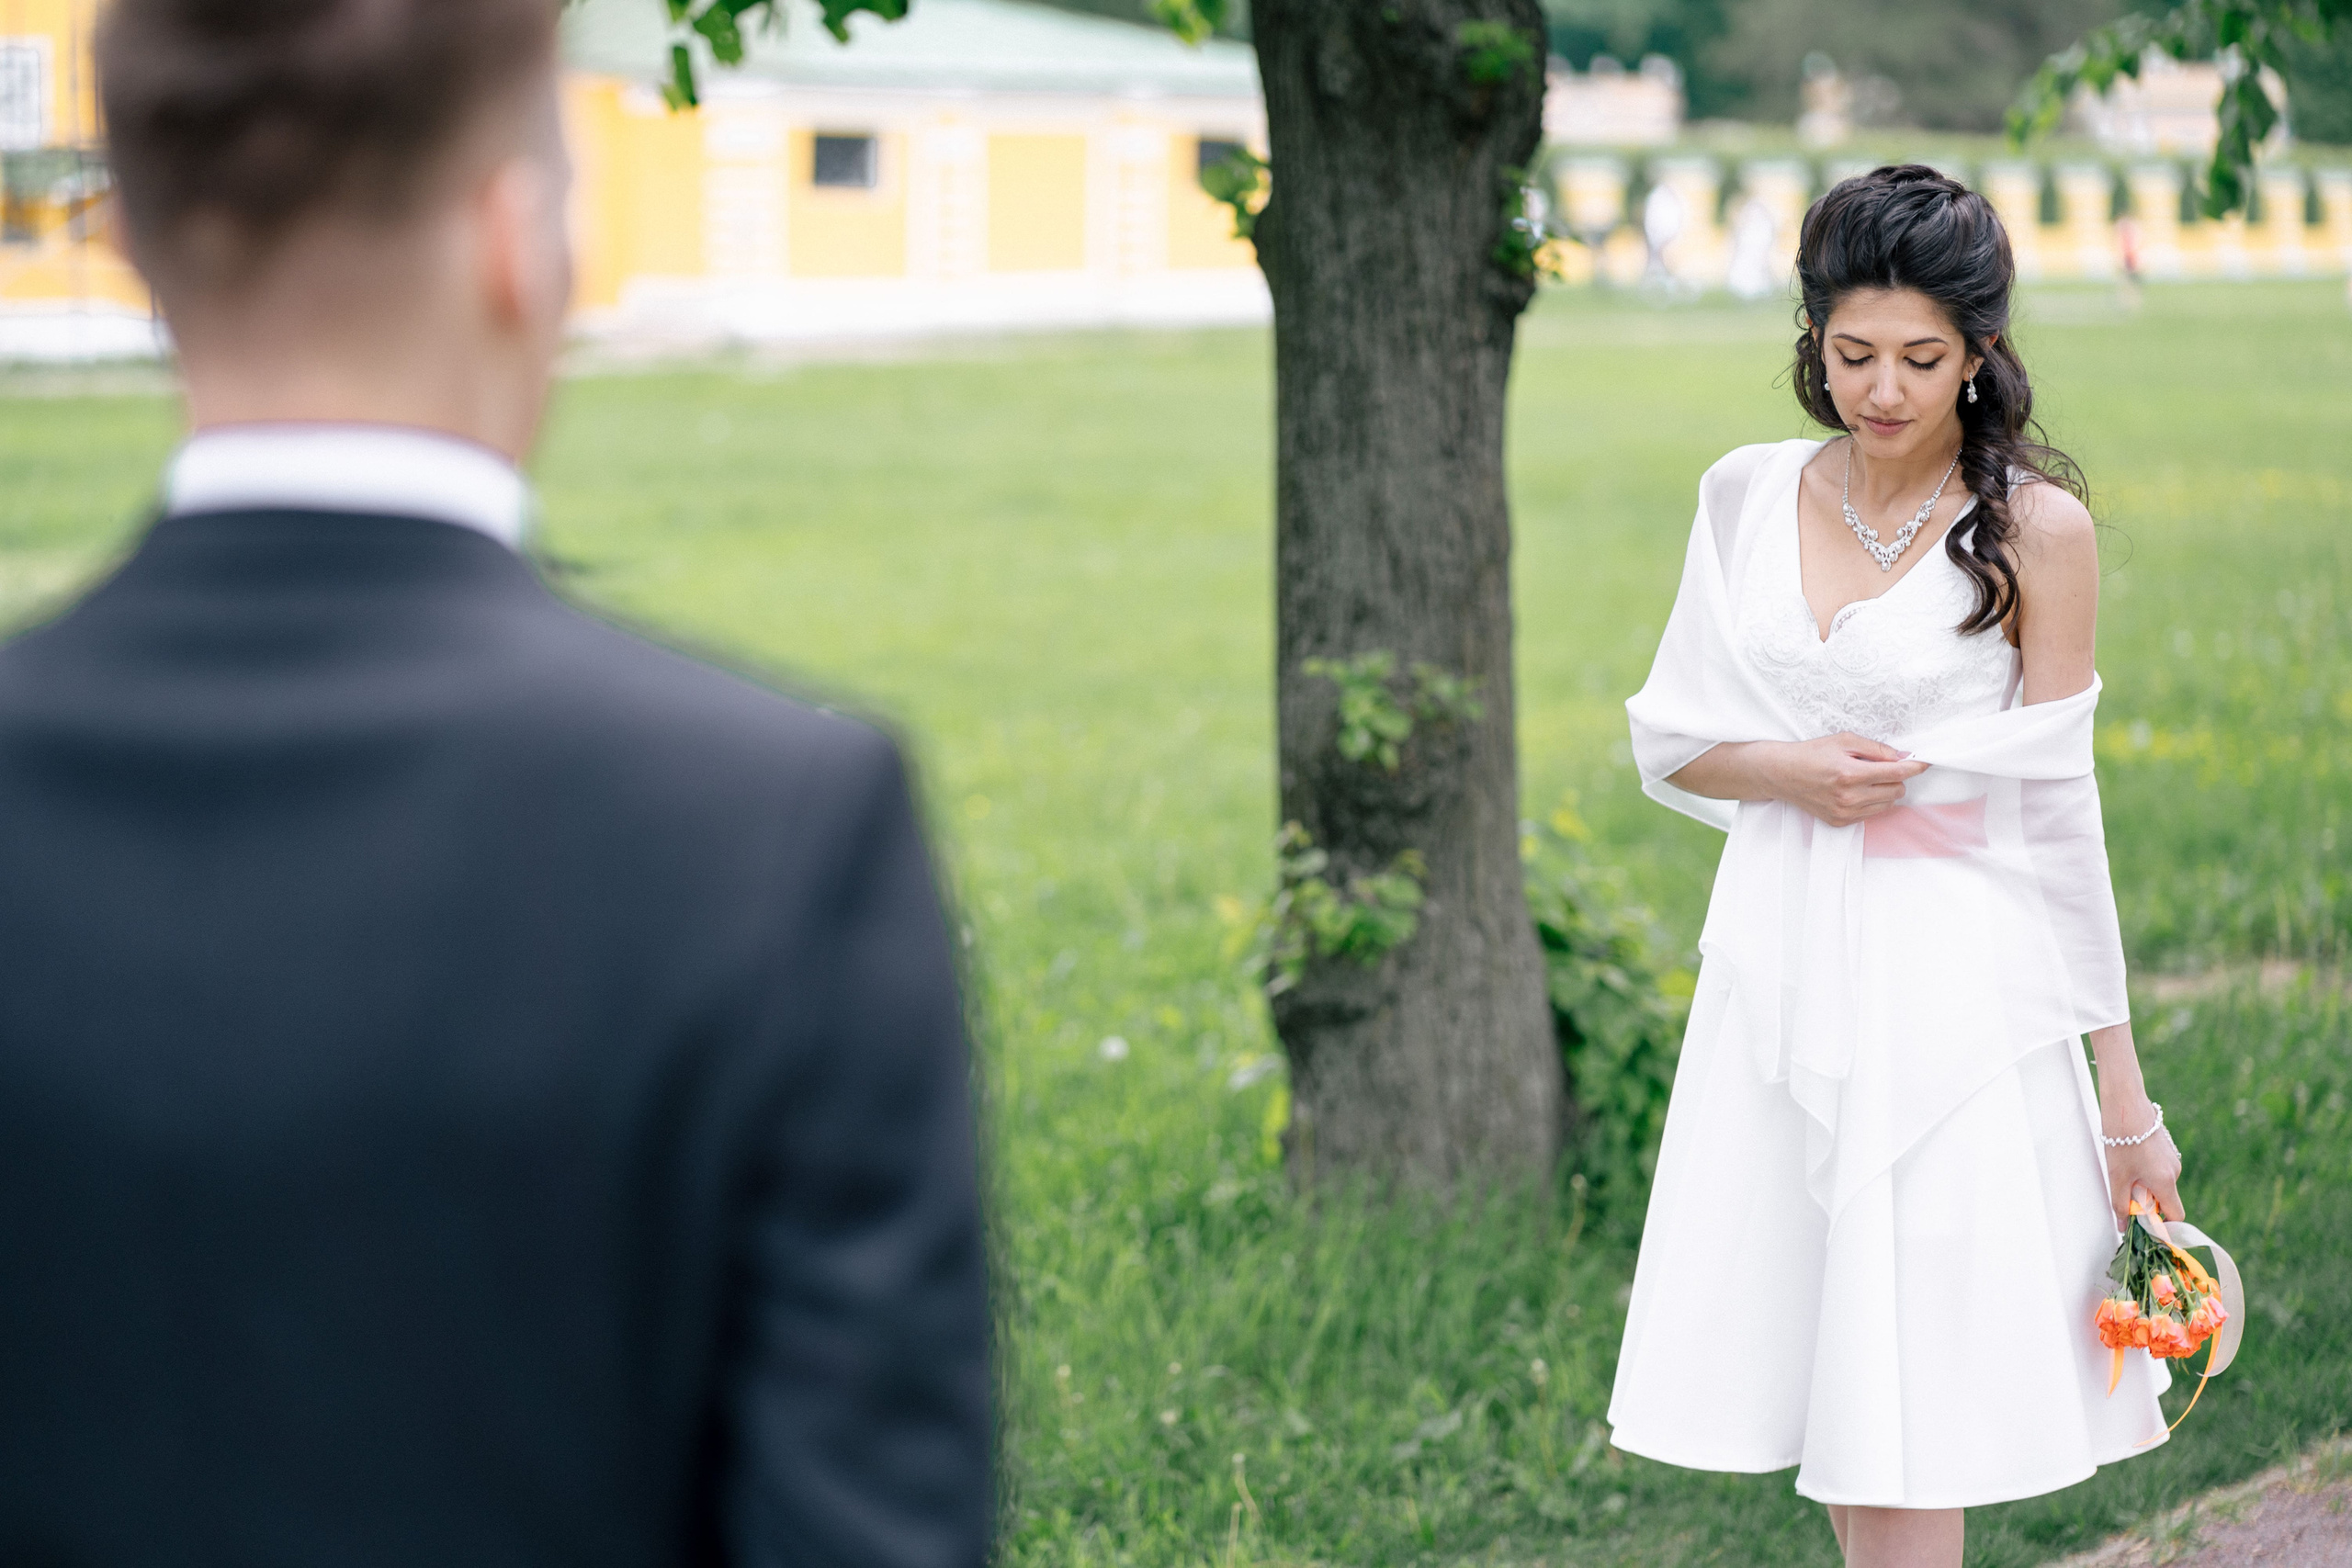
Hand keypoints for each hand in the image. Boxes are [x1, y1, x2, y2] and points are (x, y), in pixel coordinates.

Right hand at [1757, 733, 1928, 827]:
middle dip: (1896, 778)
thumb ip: (1876, 748)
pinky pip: (1871, 814)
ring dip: (1885, 791)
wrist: (1782, 774)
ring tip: (1866, 779)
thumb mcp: (1844, 740)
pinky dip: (1871, 801)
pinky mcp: (1840, 822)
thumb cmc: (1812, 753)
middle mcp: (1848, 797)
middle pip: (1896, 791)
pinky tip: (1856, 791)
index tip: (1924, 762)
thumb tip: (1903, 756)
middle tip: (1881, 767)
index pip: (1896, 773)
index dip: (1915, 767)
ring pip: (1887, 804)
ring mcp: (1844, 813)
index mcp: (1850, 774)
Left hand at [2101, 1091, 2182, 1230]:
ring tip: (2123, 1169)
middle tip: (2124, 1191)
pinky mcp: (2166, 1146)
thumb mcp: (2116, 1176)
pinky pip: (2158, 1167)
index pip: (2175, 1214)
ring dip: (2143, 1184)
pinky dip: (2145, 1170)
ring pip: (2159, 1181)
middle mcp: (2175, 1170)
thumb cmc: (2121, 1139)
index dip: (2162, 1224)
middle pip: (2165, 1198)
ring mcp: (2172, 1157)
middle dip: (2146, 1201)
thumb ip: (2120, 1204)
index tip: (2145, 1224)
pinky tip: (2128, 1156)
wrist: (2126, 1102)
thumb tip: (2123, 1227)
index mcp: (2166, 1181)